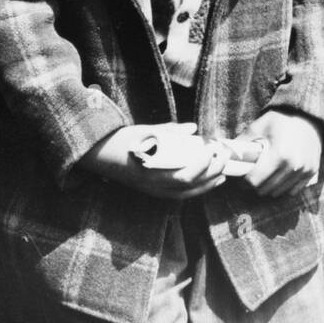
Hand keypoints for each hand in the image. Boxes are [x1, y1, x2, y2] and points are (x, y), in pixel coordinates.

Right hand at [78, 122, 227, 199]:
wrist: (99, 154)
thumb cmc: (122, 141)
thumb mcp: (146, 131)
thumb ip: (170, 132)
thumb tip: (193, 128)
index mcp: (152, 172)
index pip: (185, 176)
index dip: (202, 166)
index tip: (212, 150)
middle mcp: (154, 186)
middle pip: (190, 187)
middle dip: (211, 174)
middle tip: (224, 158)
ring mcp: (154, 191)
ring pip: (186, 194)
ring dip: (207, 184)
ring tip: (222, 173)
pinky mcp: (154, 191)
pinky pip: (179, 194)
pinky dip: (196, 187)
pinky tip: (206, 180)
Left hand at [235, 109, 322, 197]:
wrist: (309, 117)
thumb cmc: (281, 120)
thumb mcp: (259, 126)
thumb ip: (243, 142)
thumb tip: (226, 156)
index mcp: (280, 153)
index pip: (255, 181)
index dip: (243, 181)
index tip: (241, 175)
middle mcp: (294, 165)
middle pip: (265, 189)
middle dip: (254, 185)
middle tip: (250, 175)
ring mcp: (304, 171)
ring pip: (277, 193)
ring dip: (268, 187)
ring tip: (264, 174)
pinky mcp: (311, 173)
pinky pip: (291, 192)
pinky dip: (282, 187)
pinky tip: (278, 175)